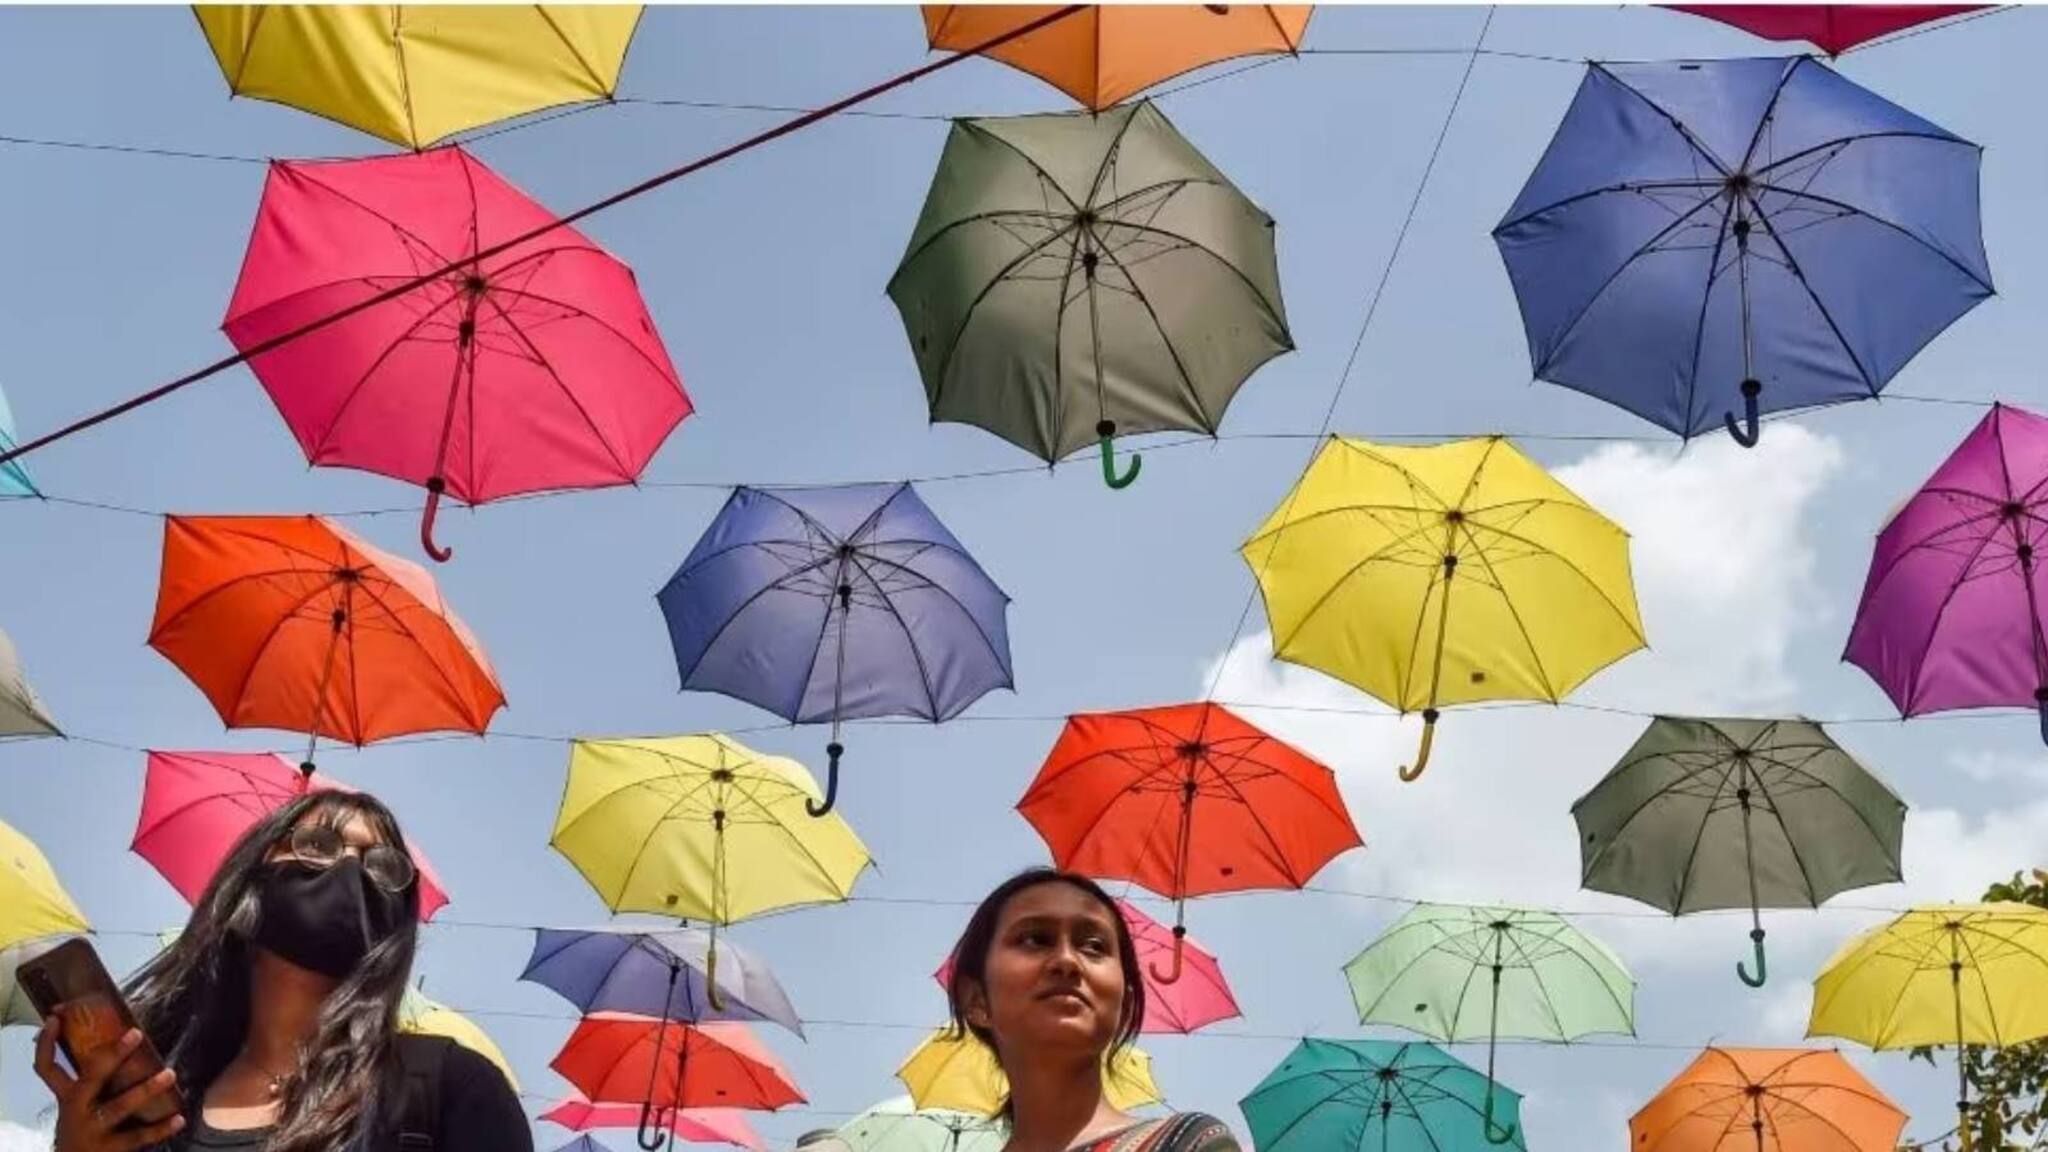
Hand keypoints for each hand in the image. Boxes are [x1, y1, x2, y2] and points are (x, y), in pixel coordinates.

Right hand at [33, 1016, 185, 1151]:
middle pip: (90, 1078)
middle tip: (136, 1033)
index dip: (46, 1043)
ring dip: (146, 1089)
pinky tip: (179, 1118)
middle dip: (112, 1055)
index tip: (54, 1018)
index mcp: (67, 1096)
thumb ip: (89, 1079)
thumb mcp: (77, 1105)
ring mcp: (92, 1130)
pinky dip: (160, 1128)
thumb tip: (112, 1041)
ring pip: (119, 1106)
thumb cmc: (81, 1127)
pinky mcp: (110, 1149)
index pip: (47, 1068)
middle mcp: (75, 1110)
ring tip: (170, 1073)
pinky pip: (137, 1137)